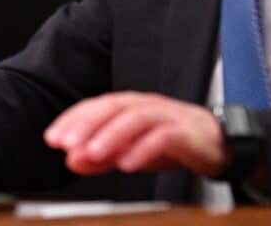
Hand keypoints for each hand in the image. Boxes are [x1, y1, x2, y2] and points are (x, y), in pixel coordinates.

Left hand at [43, 92, 226, 177]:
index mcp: (129, 107)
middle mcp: (145, 106)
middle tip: (65, 144)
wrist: (218, 145)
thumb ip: (101, 157)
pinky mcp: (184, 132)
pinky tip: (128, 164)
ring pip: (135, 119)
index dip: (72, 120)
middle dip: (86, 125)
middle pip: (112, 108)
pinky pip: (163, 137)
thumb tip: (70, 160)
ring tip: (93, 154)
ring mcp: (166, 116)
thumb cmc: (171, 143)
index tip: (52, 138)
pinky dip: (144, 149)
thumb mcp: (130, 151)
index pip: (95, 107)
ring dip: (111, 136)